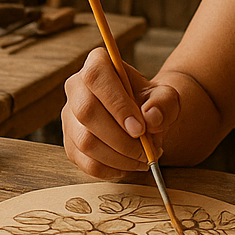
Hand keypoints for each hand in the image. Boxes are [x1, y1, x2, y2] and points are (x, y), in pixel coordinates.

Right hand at [61, 48, 181, 178]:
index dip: (116, 103)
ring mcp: (69, 117)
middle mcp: (76, 87)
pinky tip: (129, 166)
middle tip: (146, 150)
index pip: (96, 76)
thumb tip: (152, 116)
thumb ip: (164, 103)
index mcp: (97, 64)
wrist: (142, 118)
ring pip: (85, 141)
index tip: (139, 128)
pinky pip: (85, 162)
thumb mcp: (165, 97)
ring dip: (119, 157)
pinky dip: (111, 170)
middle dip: (120, 138)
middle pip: (86, 111)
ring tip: (143, 159)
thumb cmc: (150, 102)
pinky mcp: (70, 143)